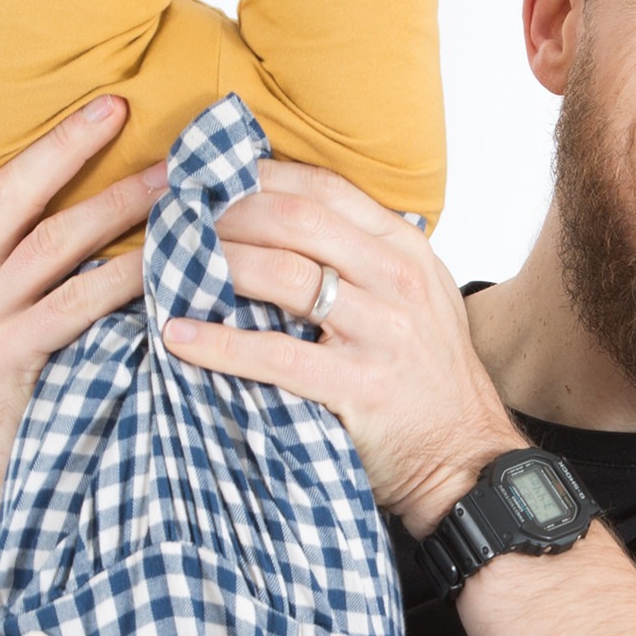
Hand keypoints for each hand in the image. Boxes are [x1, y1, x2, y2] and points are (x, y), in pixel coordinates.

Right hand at [0, 69, 158, 503]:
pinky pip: (76, 307)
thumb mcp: (15, 324)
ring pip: (53, 242)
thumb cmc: (20, 405)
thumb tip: (107, 219)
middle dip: (63, 139)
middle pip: (9, 187)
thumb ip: (43, 272)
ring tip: (175, 176)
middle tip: (120, 97)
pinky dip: (126, 281)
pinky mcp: (10, 360)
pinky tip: (170, 263)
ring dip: (117, 204)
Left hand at [159, 161, 517, 534]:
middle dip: (226, 216)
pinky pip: (275, 355)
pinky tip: (178, 336)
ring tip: (169, 270)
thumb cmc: (429, 379)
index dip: (257, 177)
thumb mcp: (417, 297)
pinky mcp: (358, 386)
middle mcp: (395, 281)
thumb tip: (279, 220)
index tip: (207, 180)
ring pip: (282, 277)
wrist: (466, 459)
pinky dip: (219, 343)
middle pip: (295, 221)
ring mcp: (379, 333)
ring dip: (216, 268)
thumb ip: (363, 257)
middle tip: (176, 226)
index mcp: (405, 249)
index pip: (323, 189)